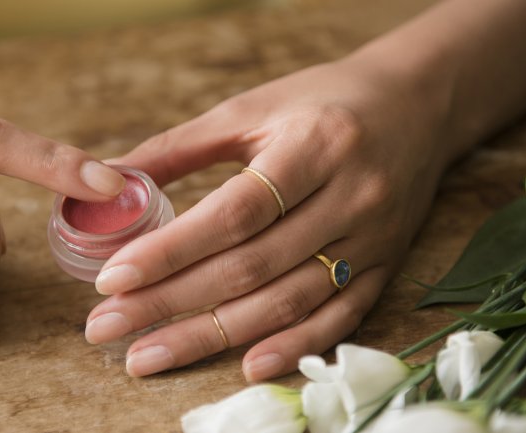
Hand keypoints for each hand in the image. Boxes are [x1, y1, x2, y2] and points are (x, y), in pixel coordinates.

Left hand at [84, 56, 456, 380]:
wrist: (418, 105)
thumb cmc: (324, 101)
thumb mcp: (253, 107)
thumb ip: (182, 146)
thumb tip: (112, 180)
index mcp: (314, 146)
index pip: (234, 212)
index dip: (171, 250)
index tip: (112, 278)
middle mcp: (350, 197)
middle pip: (251, 266)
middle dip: (171, 302)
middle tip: (106, 326)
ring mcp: (373, 238)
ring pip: (287, 301)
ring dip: (213, 337)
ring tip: (147, 355)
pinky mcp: (387, 265)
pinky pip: (340, 317)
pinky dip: (293, 346)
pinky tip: (245, 366)